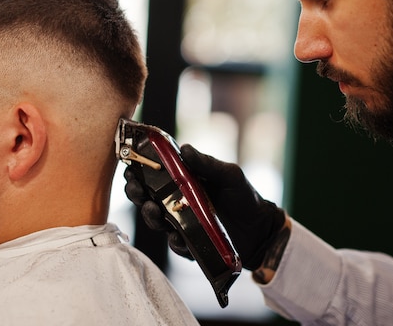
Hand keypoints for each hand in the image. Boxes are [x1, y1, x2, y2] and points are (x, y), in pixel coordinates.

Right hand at [124, 143, 285, 270]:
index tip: (130, 167)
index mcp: (182, 182)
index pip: (154, 174)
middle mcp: (176, 202)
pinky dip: (174, 241)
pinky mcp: (189, 244)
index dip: (138, 170)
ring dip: (149, 215)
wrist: (262, 230)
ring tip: (153, 210)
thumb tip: (184, 149)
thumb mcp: (230, 175)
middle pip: (147, 197)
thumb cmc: (244, 197)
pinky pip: (176, 243)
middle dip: (136, 192)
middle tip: (135, 188)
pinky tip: (177, 237)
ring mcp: (181, 223)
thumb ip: (207, 163)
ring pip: (156, 220)